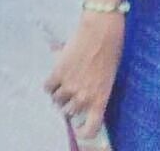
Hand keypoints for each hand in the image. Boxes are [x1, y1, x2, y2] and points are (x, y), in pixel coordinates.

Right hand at [44, 13, 124, 140]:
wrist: (101, 28)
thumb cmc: (111, 48)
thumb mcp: (108, 75)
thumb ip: (97, 89)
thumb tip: (84, 96)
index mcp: (100, 98)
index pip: (91, 128)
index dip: (84, 132)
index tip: (80, 130)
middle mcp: (84, 97)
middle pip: (69, 112)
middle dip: (70, 104)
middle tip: (72, 91)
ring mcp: (70, 86)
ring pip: (57, 100)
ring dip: (59, 93)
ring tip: (65, 79)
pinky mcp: (58, 73)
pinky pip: (48, 87)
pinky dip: (50, 83)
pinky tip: (56, 74)